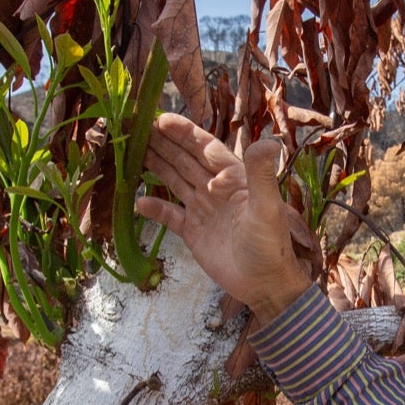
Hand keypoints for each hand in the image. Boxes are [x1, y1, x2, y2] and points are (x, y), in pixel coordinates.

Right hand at [137, 115, 311, 324]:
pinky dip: (155, 209)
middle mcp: (217, 189)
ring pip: (175, 181)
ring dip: (156, 166)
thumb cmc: (271, 246)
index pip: (205, 148)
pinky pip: (170, 216)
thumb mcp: (267, 209)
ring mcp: (204, 210)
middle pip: (186, 160)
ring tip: (133, 151)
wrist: (265, 284)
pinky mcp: (194, 233)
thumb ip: (263, 176)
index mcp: (234, 178)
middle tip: (138, 127)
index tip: (162, 119)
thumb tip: (269, 141)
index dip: (185, 133)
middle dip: (164, 143)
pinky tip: (138, 201)